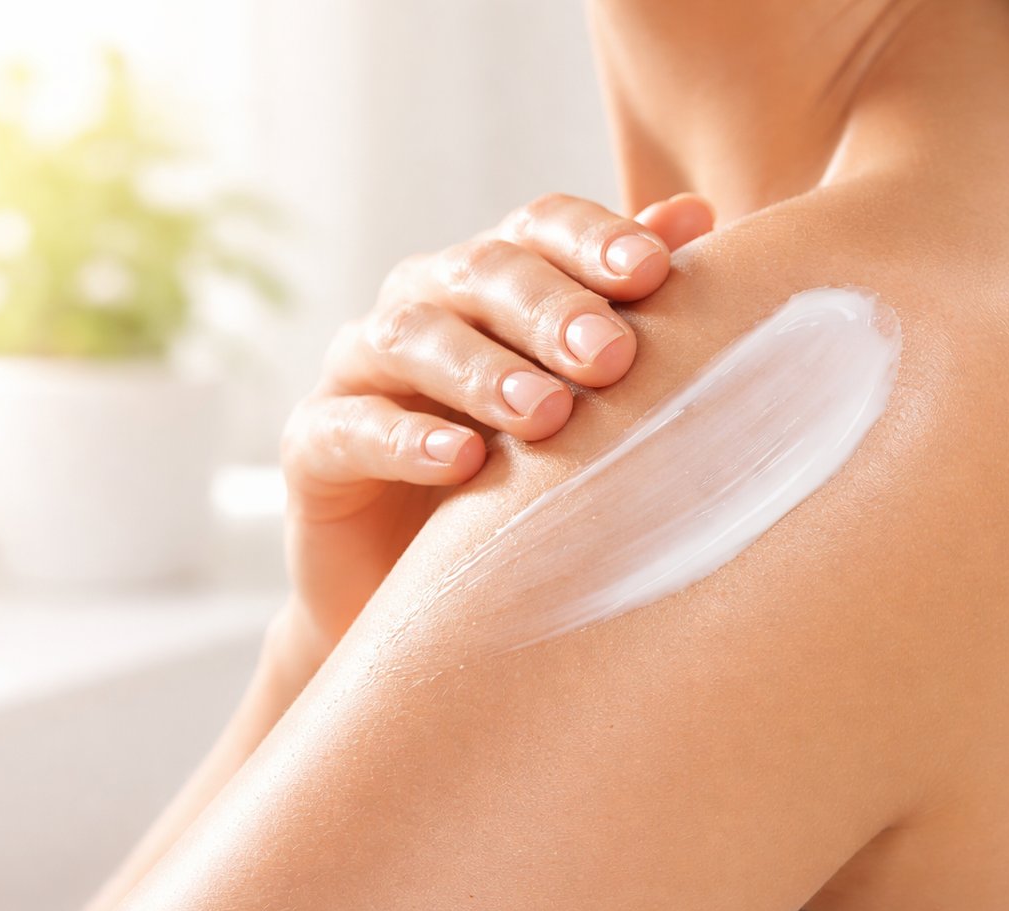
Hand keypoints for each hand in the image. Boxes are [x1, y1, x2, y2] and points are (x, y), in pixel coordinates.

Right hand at [274, 192, 714, 681]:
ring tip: (546, 414)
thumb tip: (694, 215)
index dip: (593, 240)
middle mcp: (425, 307)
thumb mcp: (585, 397)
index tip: (653, 272)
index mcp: (495, 283)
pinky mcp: (313, 446)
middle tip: (609, 356)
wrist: (428, 596)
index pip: (540, 228)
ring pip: (411, 338)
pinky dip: (405, 441)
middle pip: (480, 273)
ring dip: (482, 370)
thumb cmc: (525, 478)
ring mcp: (361, 371)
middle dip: (548, 308)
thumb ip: (627, 307)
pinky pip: (350, 429)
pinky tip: (461, 461)